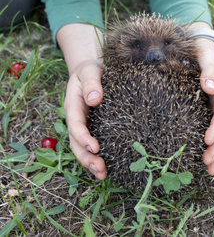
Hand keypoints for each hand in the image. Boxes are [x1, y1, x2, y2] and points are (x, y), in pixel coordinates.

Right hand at [64, 60, 106, 179]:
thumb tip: (95, 99)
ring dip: (91, 163)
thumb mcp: (90, 70)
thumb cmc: (90, 69)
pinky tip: (109, 167)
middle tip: (100, 169)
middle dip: (86, 158)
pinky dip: (99, 157)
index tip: (95, 146)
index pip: (76, 125)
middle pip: (77, 143)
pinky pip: (94, 145)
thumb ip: (91, 83)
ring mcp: (85, 125)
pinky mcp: (95, 128)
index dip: (83, 138)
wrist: (92, 70)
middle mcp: (77, 119)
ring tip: (103, 175)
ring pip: (83, 148)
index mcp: (73, 106)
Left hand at [189, 23, 213, 174]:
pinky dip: (210, 143)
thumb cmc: (200, 45)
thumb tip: (210, 88)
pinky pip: (210, 127)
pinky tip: (204, 159)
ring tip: (209, 169)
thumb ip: (209, 68)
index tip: (207, 139)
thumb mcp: (205, 51)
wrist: (197, 40)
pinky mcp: (205, 108)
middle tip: (206, 162)